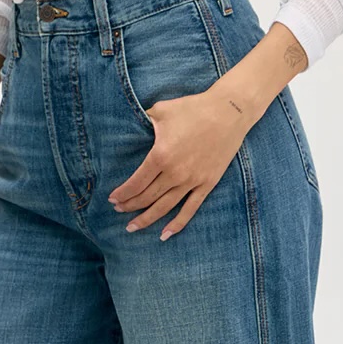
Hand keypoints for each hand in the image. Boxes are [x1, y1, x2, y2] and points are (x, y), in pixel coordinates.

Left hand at [107, 75, 265, 240]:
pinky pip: (189, 209)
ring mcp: (192, 181)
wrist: (229, 112)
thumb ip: (143, 120)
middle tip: (119, 210)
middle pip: (147, 197)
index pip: (136, 182)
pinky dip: (177, 224)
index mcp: (161, 156)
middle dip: (130, 206)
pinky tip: (165, 234)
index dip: (122, 193)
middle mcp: (175, 173)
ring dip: (146, 219)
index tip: (113, 199)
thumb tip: (128, 123)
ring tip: (132, 228)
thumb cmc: (193, 108)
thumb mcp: (161, 110)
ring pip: (164, 207)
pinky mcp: (207, 184)